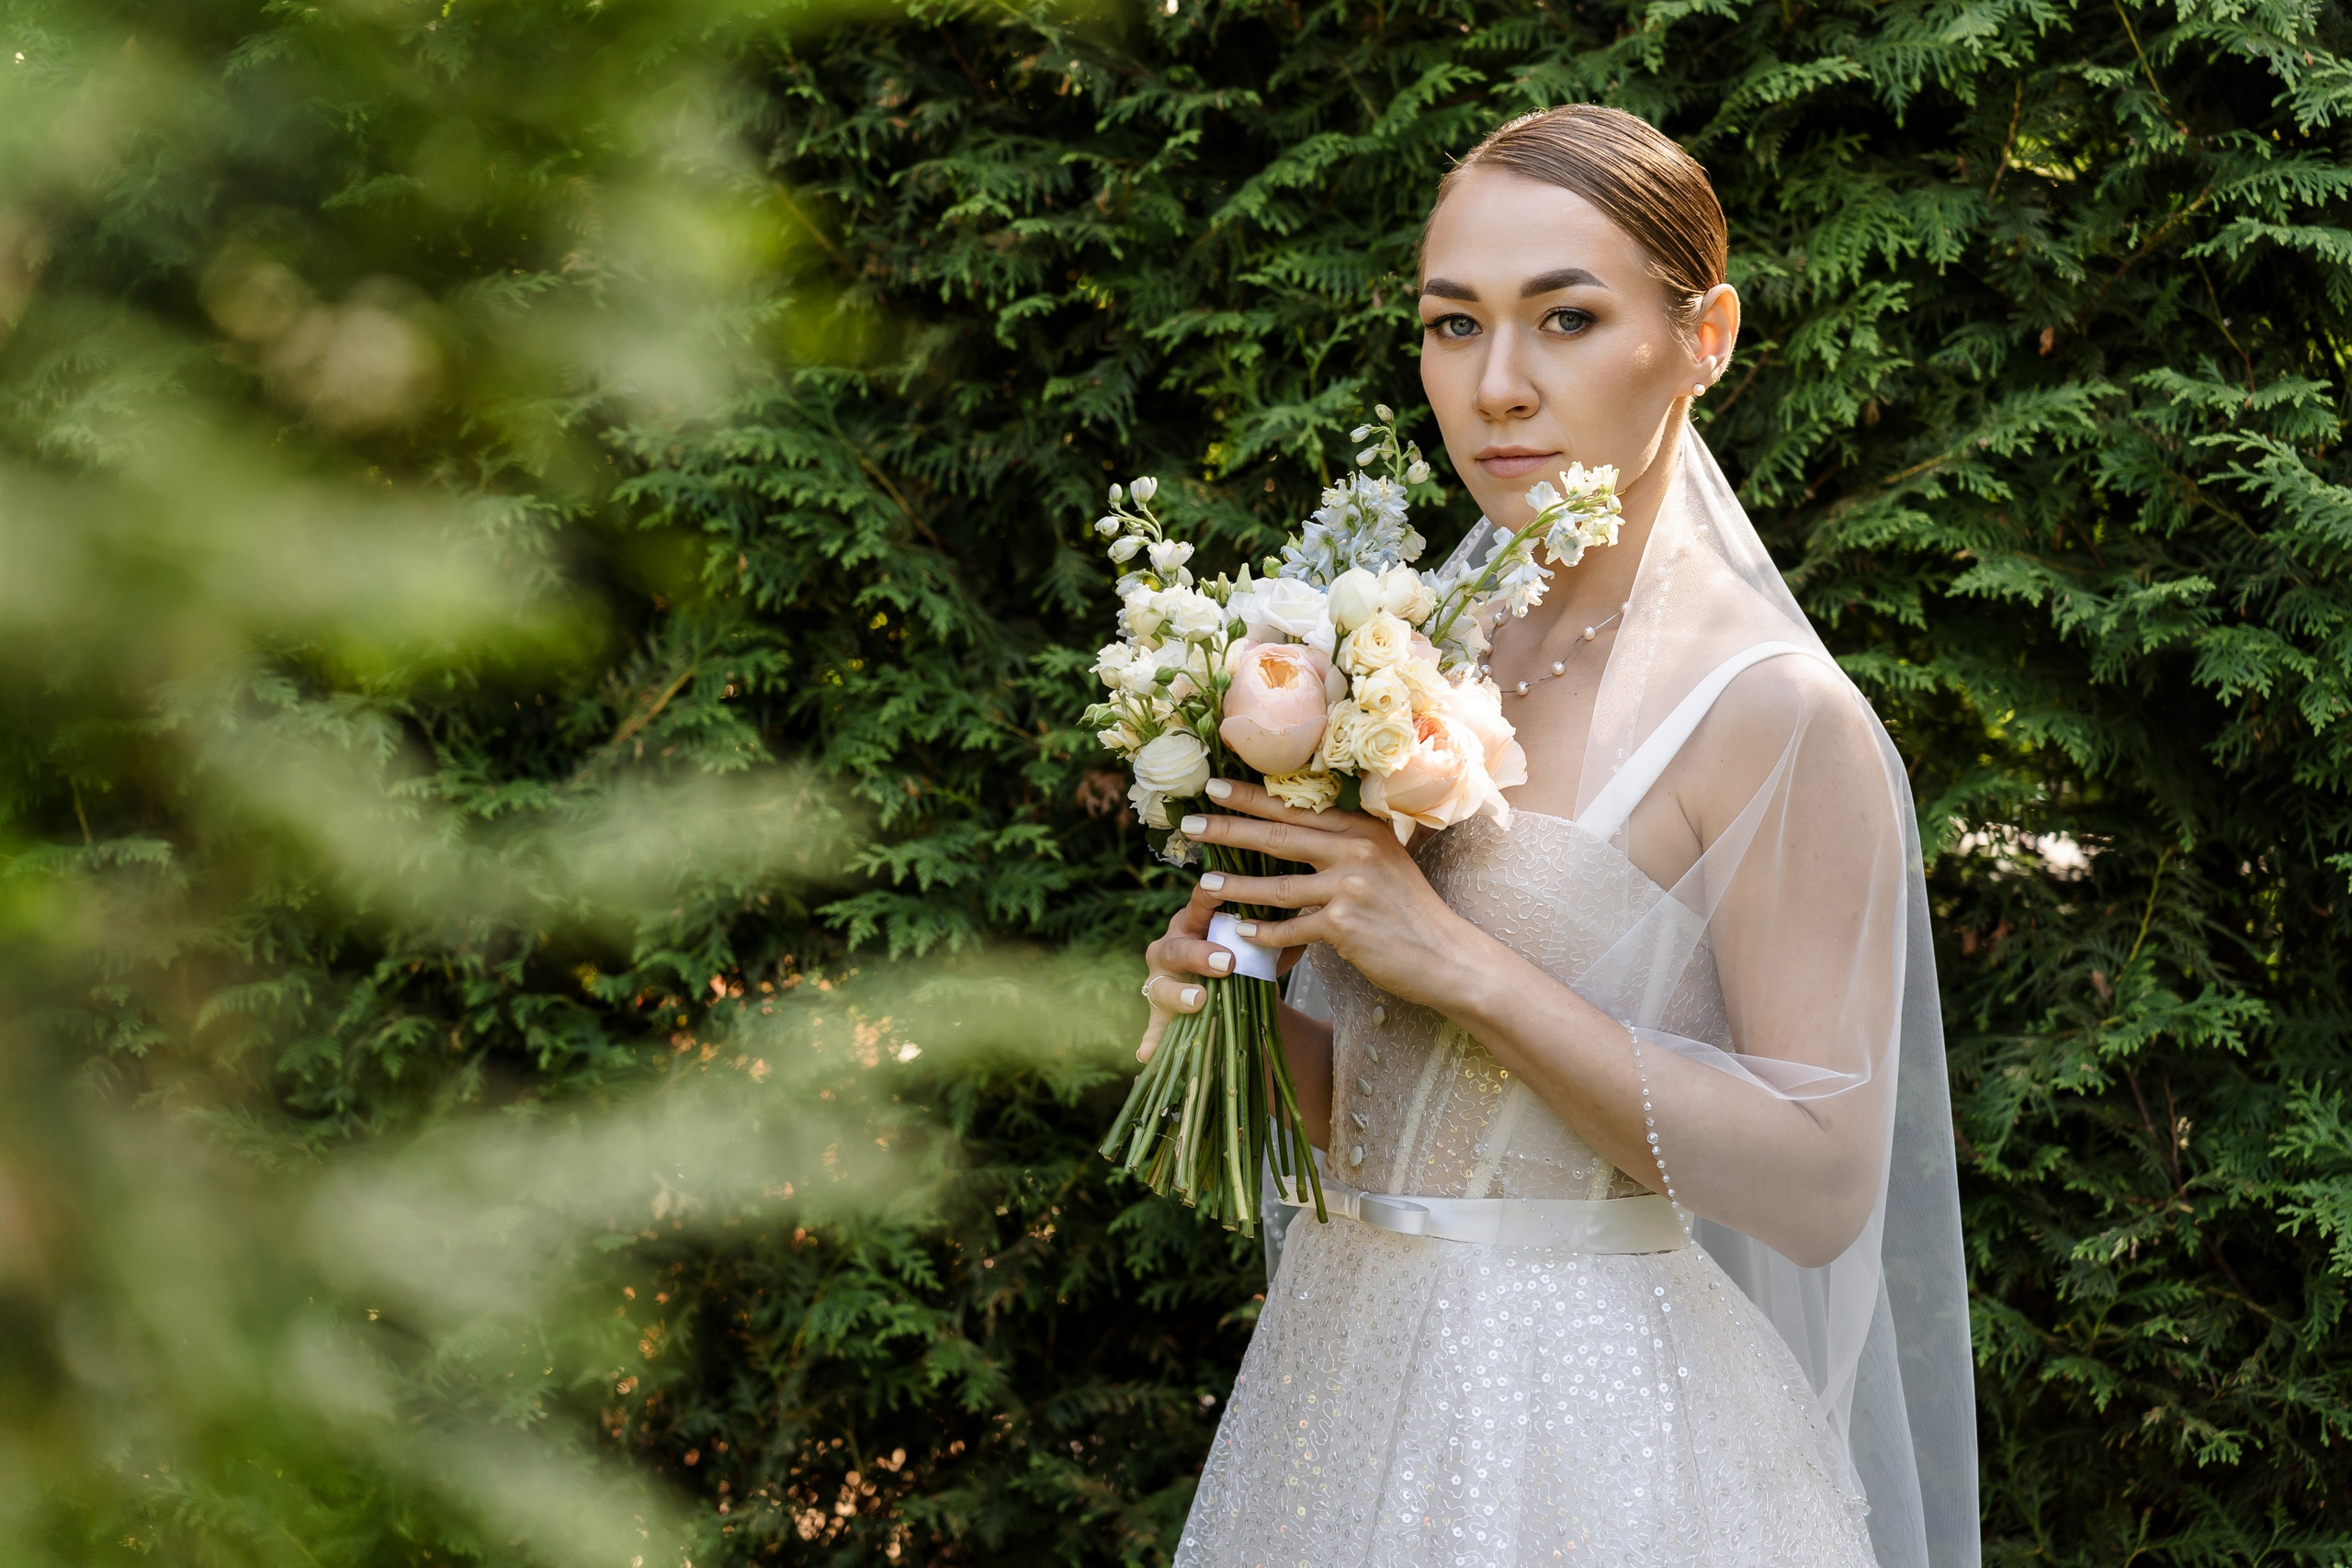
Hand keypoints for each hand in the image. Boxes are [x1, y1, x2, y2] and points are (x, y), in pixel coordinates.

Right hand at [1136, 864, 1314, 1063]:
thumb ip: (1278, 938)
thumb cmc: (1242, 963)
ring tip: (1200, 1001)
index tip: (1222, 895)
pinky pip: (1154, 1032)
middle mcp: (1169, 950)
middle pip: (1177, 949)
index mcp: (1191, 923)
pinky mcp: (1160, 1017)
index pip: (1196, 905)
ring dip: (1180, 996)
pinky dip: (1151, 1042)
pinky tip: (1147, 1054)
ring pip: (1161, 988)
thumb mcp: (1260, 950)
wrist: (1226, 1000)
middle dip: (1199, 954)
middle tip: (1227, 963)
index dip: (1207, 898)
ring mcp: (1161, 985)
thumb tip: (1307, 928)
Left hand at [1177, 778, 1486, 1011]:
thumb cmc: (1409, 912)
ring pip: (1277, 886)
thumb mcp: (1384, 862)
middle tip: (1191, 825)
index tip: (1214, 786)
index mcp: (1362, 829)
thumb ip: (1346, 845)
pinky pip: (1291, 928)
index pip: (1296, 808)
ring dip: (1235, 886)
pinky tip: (1240, 931)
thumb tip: (1297, 830)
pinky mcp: (1344, 926)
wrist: (1446, 956)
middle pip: (1278, 837)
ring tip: (1201, 885)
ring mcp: (1349, 888)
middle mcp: (1355, 851)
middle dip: (1228, 829)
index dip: (1251, 797)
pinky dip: (1263, 932)